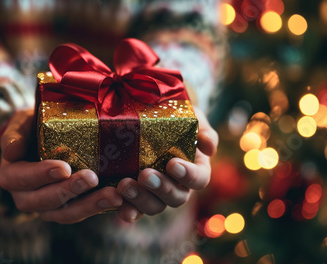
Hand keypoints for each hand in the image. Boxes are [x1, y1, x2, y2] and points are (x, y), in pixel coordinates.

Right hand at [0, 109, 122, 223]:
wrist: (44, 137)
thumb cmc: (31, 127)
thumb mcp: (20, 123)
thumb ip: (15, 134)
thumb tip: (10, 151)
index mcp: (10, 175)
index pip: (20, 179)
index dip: (40, 175)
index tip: (63, 167)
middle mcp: (25, 197)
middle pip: (44, 201)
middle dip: (68, 191)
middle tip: (91, 178)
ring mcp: (46, 207)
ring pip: (65, 214)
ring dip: (90, 206)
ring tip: (113, 196)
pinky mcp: (66, 209)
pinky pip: (80, 213)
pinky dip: (98, 208)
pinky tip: (118, 199)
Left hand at [116, 107, 217, 221]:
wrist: (148, 115)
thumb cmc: (174, 118)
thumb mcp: (190, 117)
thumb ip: (202, 128)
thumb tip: (210, 148)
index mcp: (195, 169)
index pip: (199, 180)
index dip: (188, 175)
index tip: (172, 164)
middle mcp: (178, 186)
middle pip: (176, 198)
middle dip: (160, 188)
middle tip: (144, 175)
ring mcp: (157, 195)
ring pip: (155, 207)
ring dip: (140, 199)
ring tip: (124, 185)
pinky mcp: (136, 199)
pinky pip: (134, 211)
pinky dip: (127, 210)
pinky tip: (117, 202)